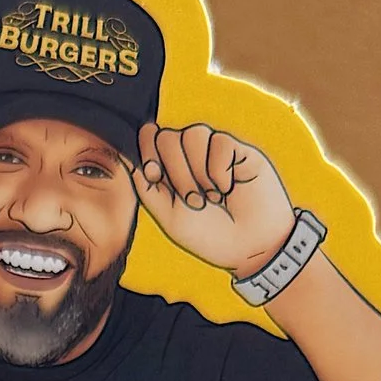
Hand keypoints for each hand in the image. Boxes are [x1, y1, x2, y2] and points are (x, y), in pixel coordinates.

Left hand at [132, 123, 299, 281]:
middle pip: (167, 136)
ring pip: (191, 134)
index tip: (154, 175)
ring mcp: (213, 150)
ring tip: (213, 197)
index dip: (147, 149)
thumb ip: (149, 190)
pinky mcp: (237, 148)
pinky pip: (219, 142)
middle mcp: (190, 156)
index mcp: (170, 169)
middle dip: (175, 171)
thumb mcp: (170, 218)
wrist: (249, 245)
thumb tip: (132, 160)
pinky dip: (219, 170)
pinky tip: (229, 187)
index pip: (150, 138)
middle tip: (194, 200)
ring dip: (198, 173)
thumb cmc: (210, 236)